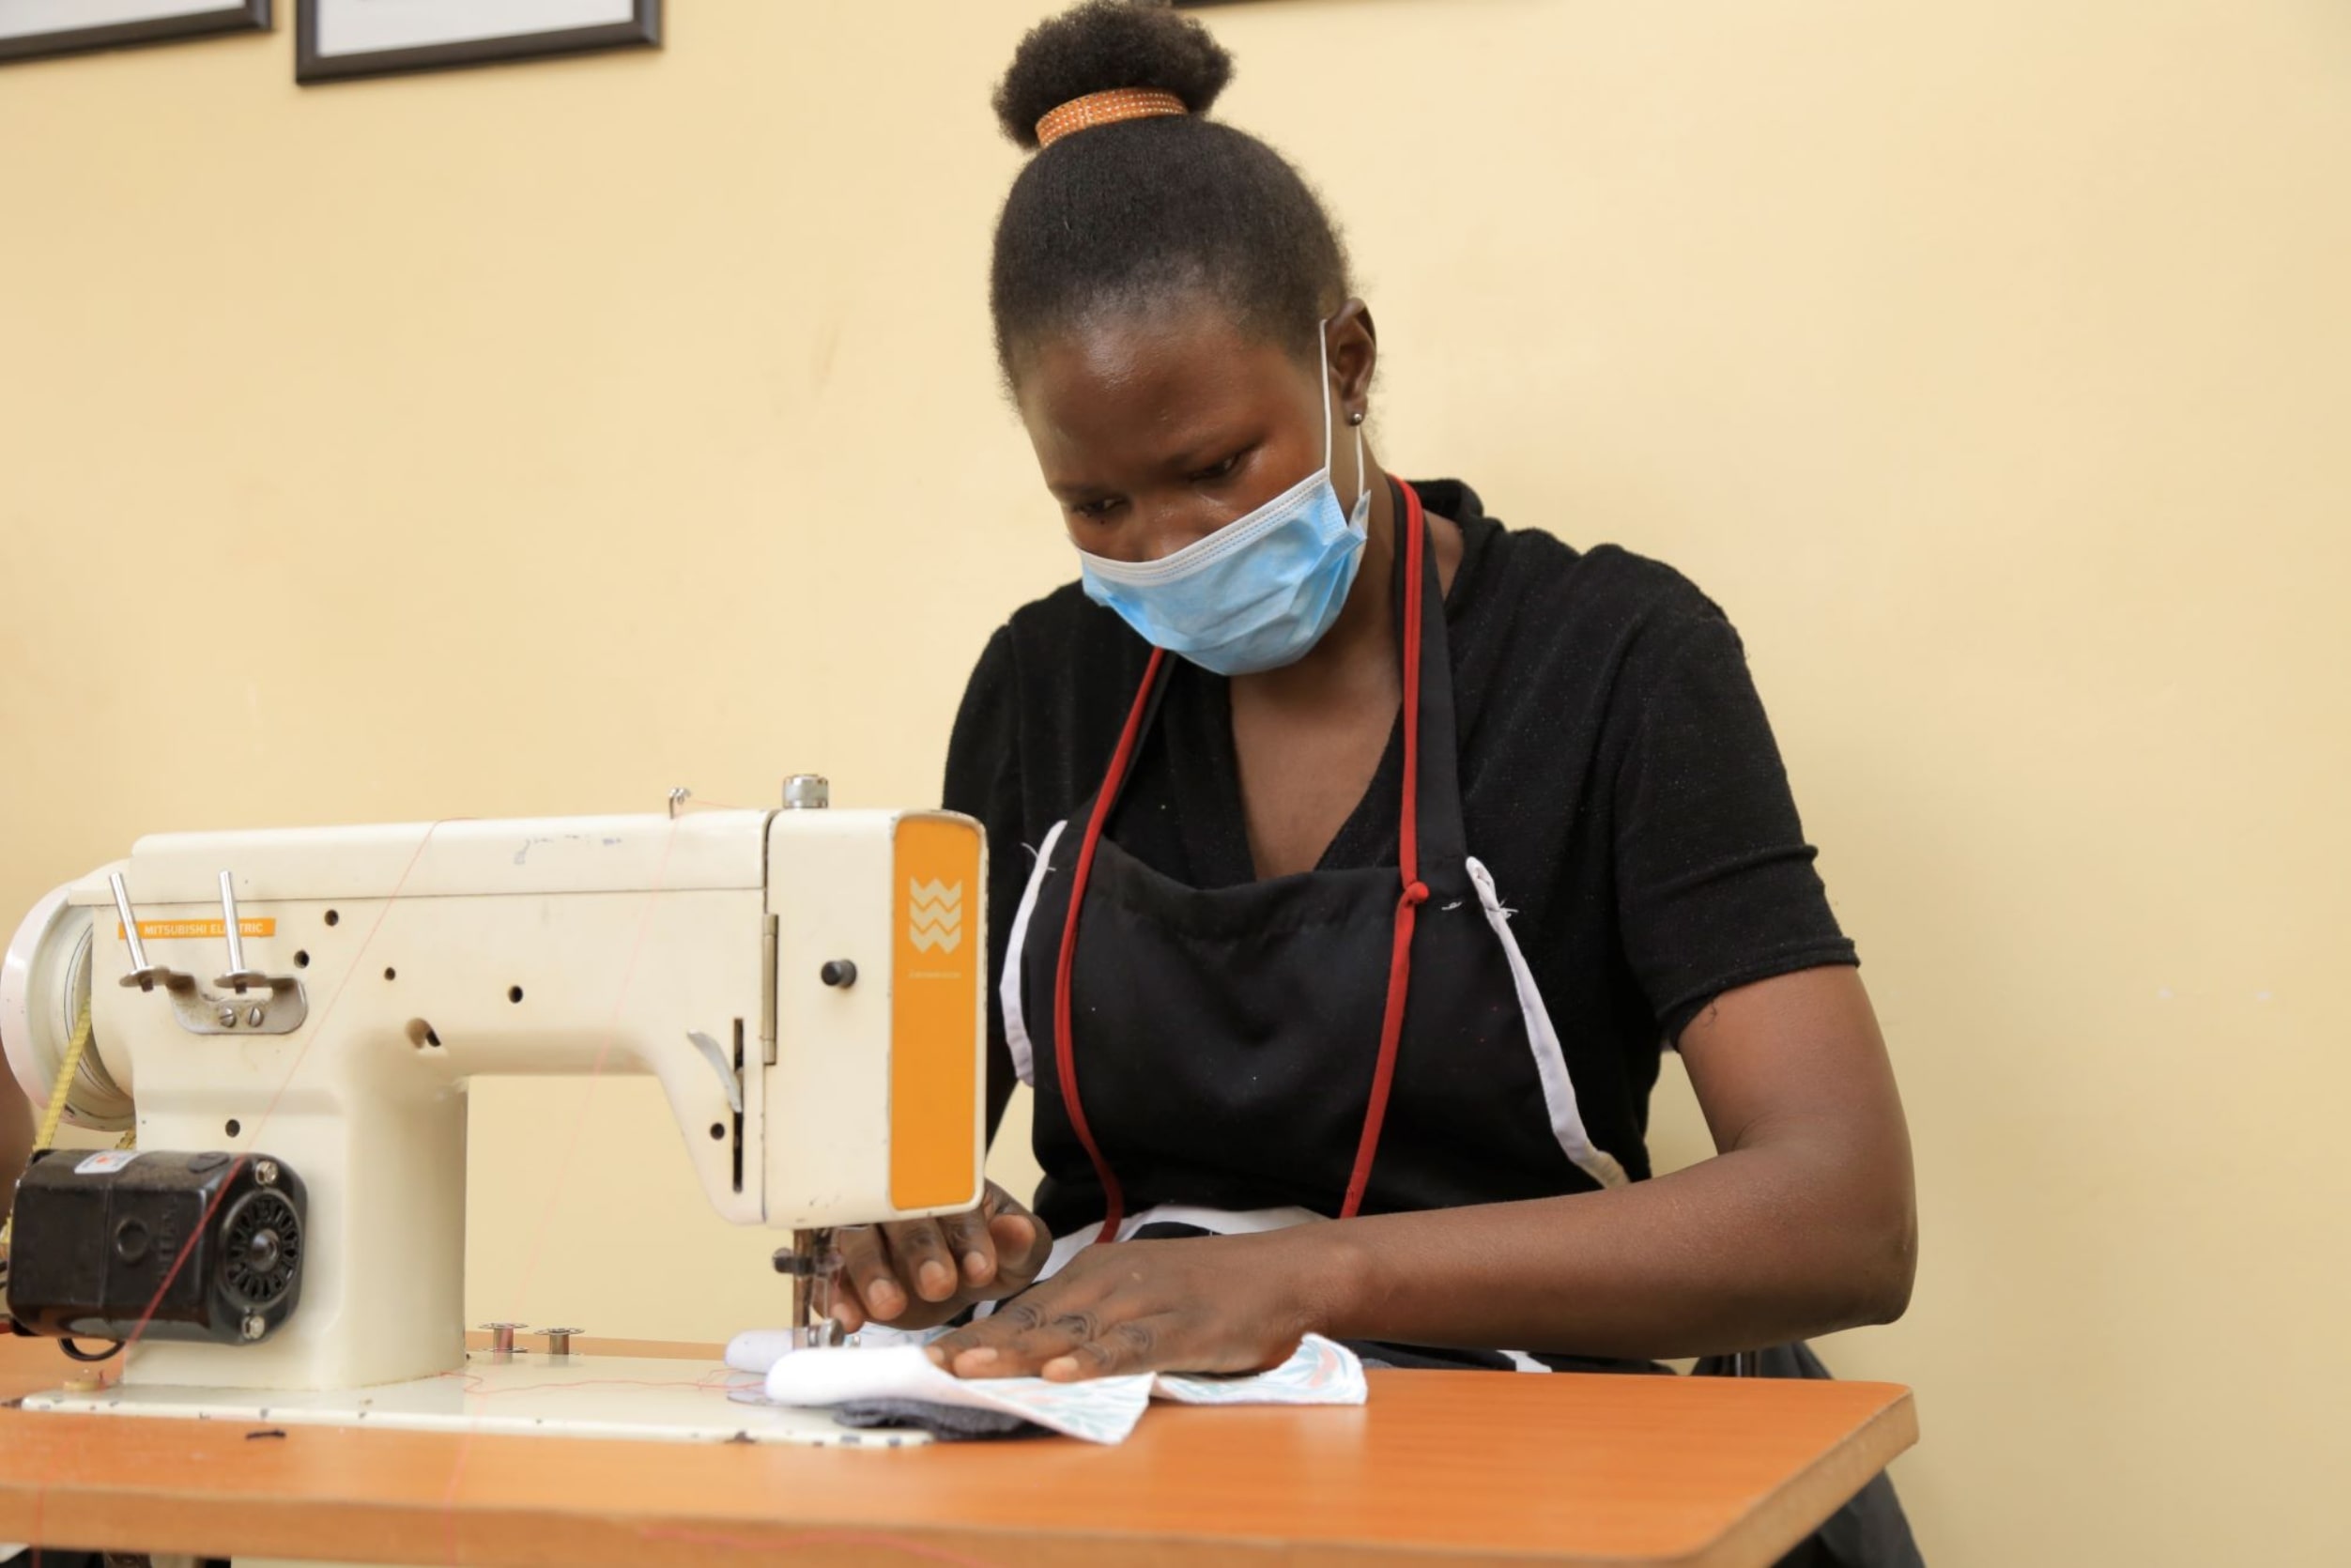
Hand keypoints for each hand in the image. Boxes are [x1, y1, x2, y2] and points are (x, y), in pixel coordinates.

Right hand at [831, 1181, 1052, 1332]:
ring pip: (858, 1239)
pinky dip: (834, 1294)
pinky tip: (847, 1317)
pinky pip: (827, 1273)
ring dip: (872, 1271)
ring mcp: (863, 1229)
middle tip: (938, 1286)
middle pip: (902, 1217)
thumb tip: (1015, 1227)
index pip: (956, 1204)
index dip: (969, 1237)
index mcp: (948, 1187)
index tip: (982, 1270)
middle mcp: (898, 1200)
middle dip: (920, 1251)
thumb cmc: (980, 1258)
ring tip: (889, 1307)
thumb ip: (1019, 1243)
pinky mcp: (836, 1264)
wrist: (947, 1282)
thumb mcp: (1013, 1256)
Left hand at [924, 1229, 1324, 1381]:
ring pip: (1073, 1331)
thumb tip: (1038, 1351)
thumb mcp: (1140, 1292)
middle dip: (983, 1343)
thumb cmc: (1207, 1289)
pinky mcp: (1181, 1328)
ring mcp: (1147, 1303)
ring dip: (1019, 1350)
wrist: (1283, 1274)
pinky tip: (1062, 1372)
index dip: (980, 1333)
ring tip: (973, 1367)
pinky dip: (1094, 1360)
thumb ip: (1093, 1318)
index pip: (1026, 1306)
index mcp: (1097, 1273)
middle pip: (1037, 1318)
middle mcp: (1113, 1282)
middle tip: (932, 1365)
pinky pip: (1131, 1347)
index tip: (933, 1356)